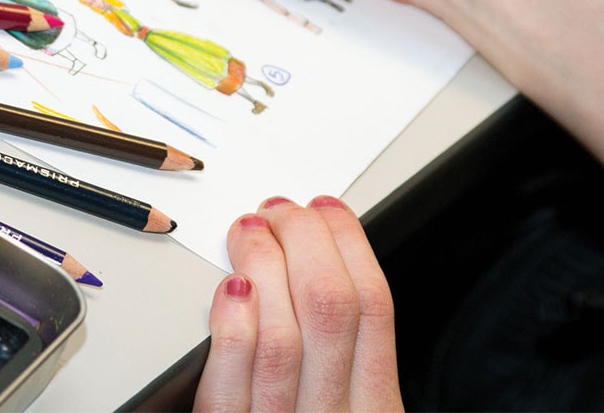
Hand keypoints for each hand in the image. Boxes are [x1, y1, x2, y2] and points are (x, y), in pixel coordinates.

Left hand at [193, 195, 402, 411]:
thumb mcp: (342, 402)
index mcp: (373, 405)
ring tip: (248, 231)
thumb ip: (338, 349)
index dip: (349, 243)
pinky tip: (231, 288)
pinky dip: (232, 327)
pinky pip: (230, 383)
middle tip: (276, 213)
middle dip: (304, 239)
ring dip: (263, 265)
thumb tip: (314, 258)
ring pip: (281, 338)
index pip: (374, 307)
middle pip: (330, 308)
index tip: (322, 210)